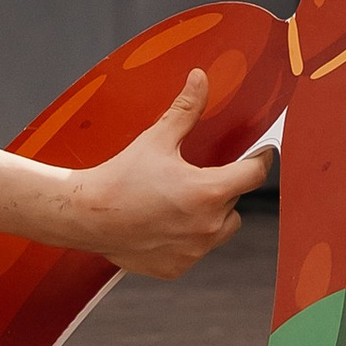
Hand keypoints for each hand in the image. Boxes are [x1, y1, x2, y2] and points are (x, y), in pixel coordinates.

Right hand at [58, 67, 276, 277]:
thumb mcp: (157, 139)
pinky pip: (198, 249)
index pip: (254, 174)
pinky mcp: (179, 267)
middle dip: (222, 186)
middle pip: (234, 200)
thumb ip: (186, 109)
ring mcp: (195, 250)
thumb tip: (201, 78)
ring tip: (181, 201)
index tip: (259, 153)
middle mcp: (208, 225)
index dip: (259, 159)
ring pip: (222, 228)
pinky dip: (190, 237)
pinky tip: (166, 223)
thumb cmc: (120, 177)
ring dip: (211, 214)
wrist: (86, 216)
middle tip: (194, 175)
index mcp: (208, 191)